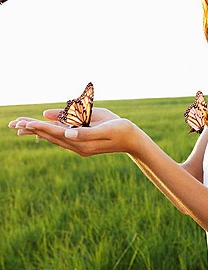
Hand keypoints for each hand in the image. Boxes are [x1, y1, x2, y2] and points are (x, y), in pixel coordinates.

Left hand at [9, 108, 141, 156]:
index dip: (40, 127)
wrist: (132, 140)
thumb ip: (86, 131)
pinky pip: (61, 138)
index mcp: (83, 143)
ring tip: (21, 127)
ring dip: (37, 131)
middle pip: (51, 136)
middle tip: (14, 124)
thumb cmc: (121, 130)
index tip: (24, 123)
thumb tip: (67, 133)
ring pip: (54, 138)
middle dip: (33, 129)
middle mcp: (78, 146)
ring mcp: (79, 146)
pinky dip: (48, 133)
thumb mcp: (106, 127)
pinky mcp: (82, 144)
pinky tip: (40, 132)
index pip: (57, 133)